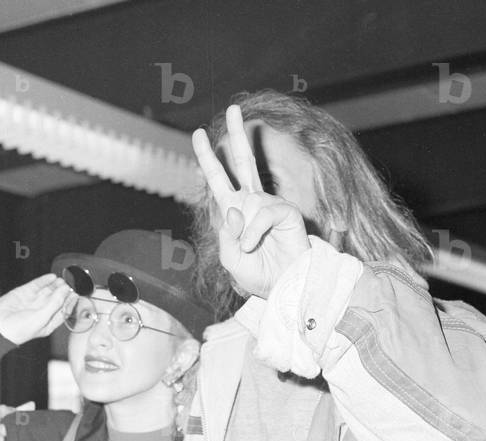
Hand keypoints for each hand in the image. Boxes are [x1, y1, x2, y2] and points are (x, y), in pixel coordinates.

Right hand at [0, 274, 76, 345]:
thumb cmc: (18, 330)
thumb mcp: (41, 318)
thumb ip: (54, 303)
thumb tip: (64, 290)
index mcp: (48, 323)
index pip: (63, 311)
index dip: (70, 302)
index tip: (76, 294)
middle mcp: (42, 312)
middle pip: (57, 299)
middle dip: (64, 292)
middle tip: (70, 283)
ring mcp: (33, 302)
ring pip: (48, 291)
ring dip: (56, 285)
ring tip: (62, 279)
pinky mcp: (24, 293)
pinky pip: (37, 285)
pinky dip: (44, 280)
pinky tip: (51, 277)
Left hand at [193, 104, 309, 296]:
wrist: (283, 286)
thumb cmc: (258, 273)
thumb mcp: (229, 257)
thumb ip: (225, 234)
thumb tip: (233, 207)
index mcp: (235, 211)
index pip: (219, 180)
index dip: (209, 159)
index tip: (200, 135)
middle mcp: (251, 202)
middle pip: (243, 161)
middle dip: (237, 134)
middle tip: (233, 108)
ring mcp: (268, 204)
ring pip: (246, 204)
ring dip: (242, 232)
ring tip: (251, 249)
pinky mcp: (285, 211)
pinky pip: (261, 214)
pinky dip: (254, 232)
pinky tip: (256, 244)